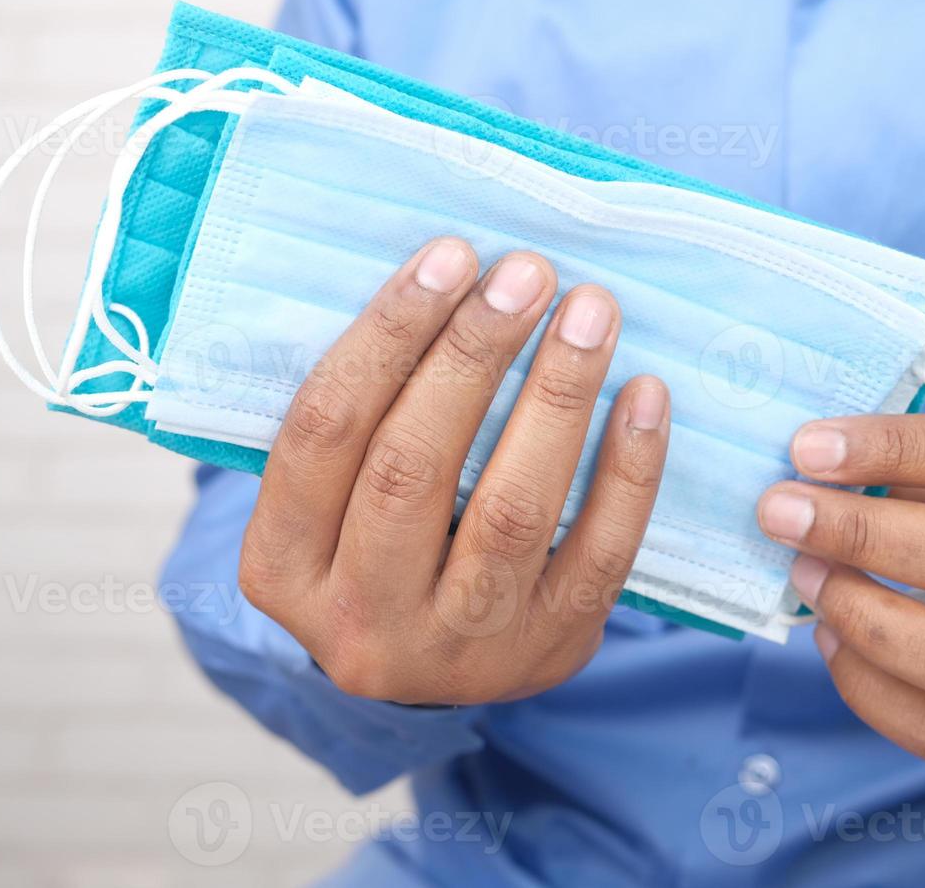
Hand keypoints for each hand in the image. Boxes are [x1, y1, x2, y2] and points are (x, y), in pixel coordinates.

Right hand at [238, 238, 669, 705]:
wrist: (443, 668)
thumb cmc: (380, 539)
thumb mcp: (332, 497)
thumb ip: (362, 413)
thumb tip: (446, 277)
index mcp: (280, 566)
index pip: (323, 431)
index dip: (386, 335)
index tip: (448, 256)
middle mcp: (359, 621)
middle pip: (410, 468)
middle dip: (473, 355)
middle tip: (526, 272)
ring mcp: (459, 649)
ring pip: (511, 511)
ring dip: (557, 397)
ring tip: (591, 313)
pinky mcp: (549, 651)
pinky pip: (599, 553)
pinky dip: (628, 469)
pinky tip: (644, 394)